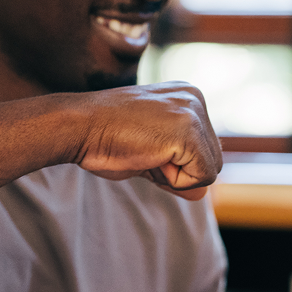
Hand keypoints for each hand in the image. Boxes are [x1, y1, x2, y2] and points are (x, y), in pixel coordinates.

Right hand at [69, 82, 221, 198]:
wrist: (78, 126)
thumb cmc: (104, 139)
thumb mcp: (149, 155)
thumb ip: (177, 171)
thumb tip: (202, 195)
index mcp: (187, 96)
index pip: (204, 150)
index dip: (174, 163)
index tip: (143, 145)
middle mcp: (196, 98)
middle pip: (214, 160)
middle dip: (179, 170)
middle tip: (143, 151)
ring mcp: (194, 112)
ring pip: (210, 171)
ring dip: (176, 175)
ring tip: (145, 151)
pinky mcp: (190, 131)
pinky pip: (203, 177)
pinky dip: (175, 180)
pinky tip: (149, 156)